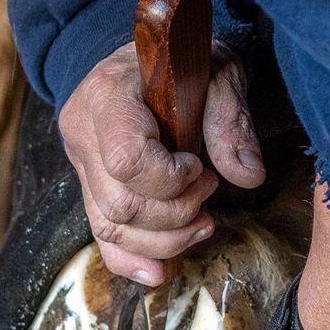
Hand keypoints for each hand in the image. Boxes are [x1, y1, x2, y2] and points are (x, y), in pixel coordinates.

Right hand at [59, 41, 264, 285]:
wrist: (147, 57)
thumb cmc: (183, 61)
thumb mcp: (216, 72)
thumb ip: (230, 120)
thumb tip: (249, 176)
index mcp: (107, 95)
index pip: (126, 159)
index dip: (169, 178)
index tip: (198, 167)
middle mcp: (82, 132)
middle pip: (120, 204)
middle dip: (175, 214)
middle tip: (209, 193)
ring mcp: (81, 163)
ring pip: (110, 226)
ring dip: (164, 240)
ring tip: (202, 222)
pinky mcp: (89, 186)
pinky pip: (102, 235)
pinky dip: (131, 259)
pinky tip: (161, 272)